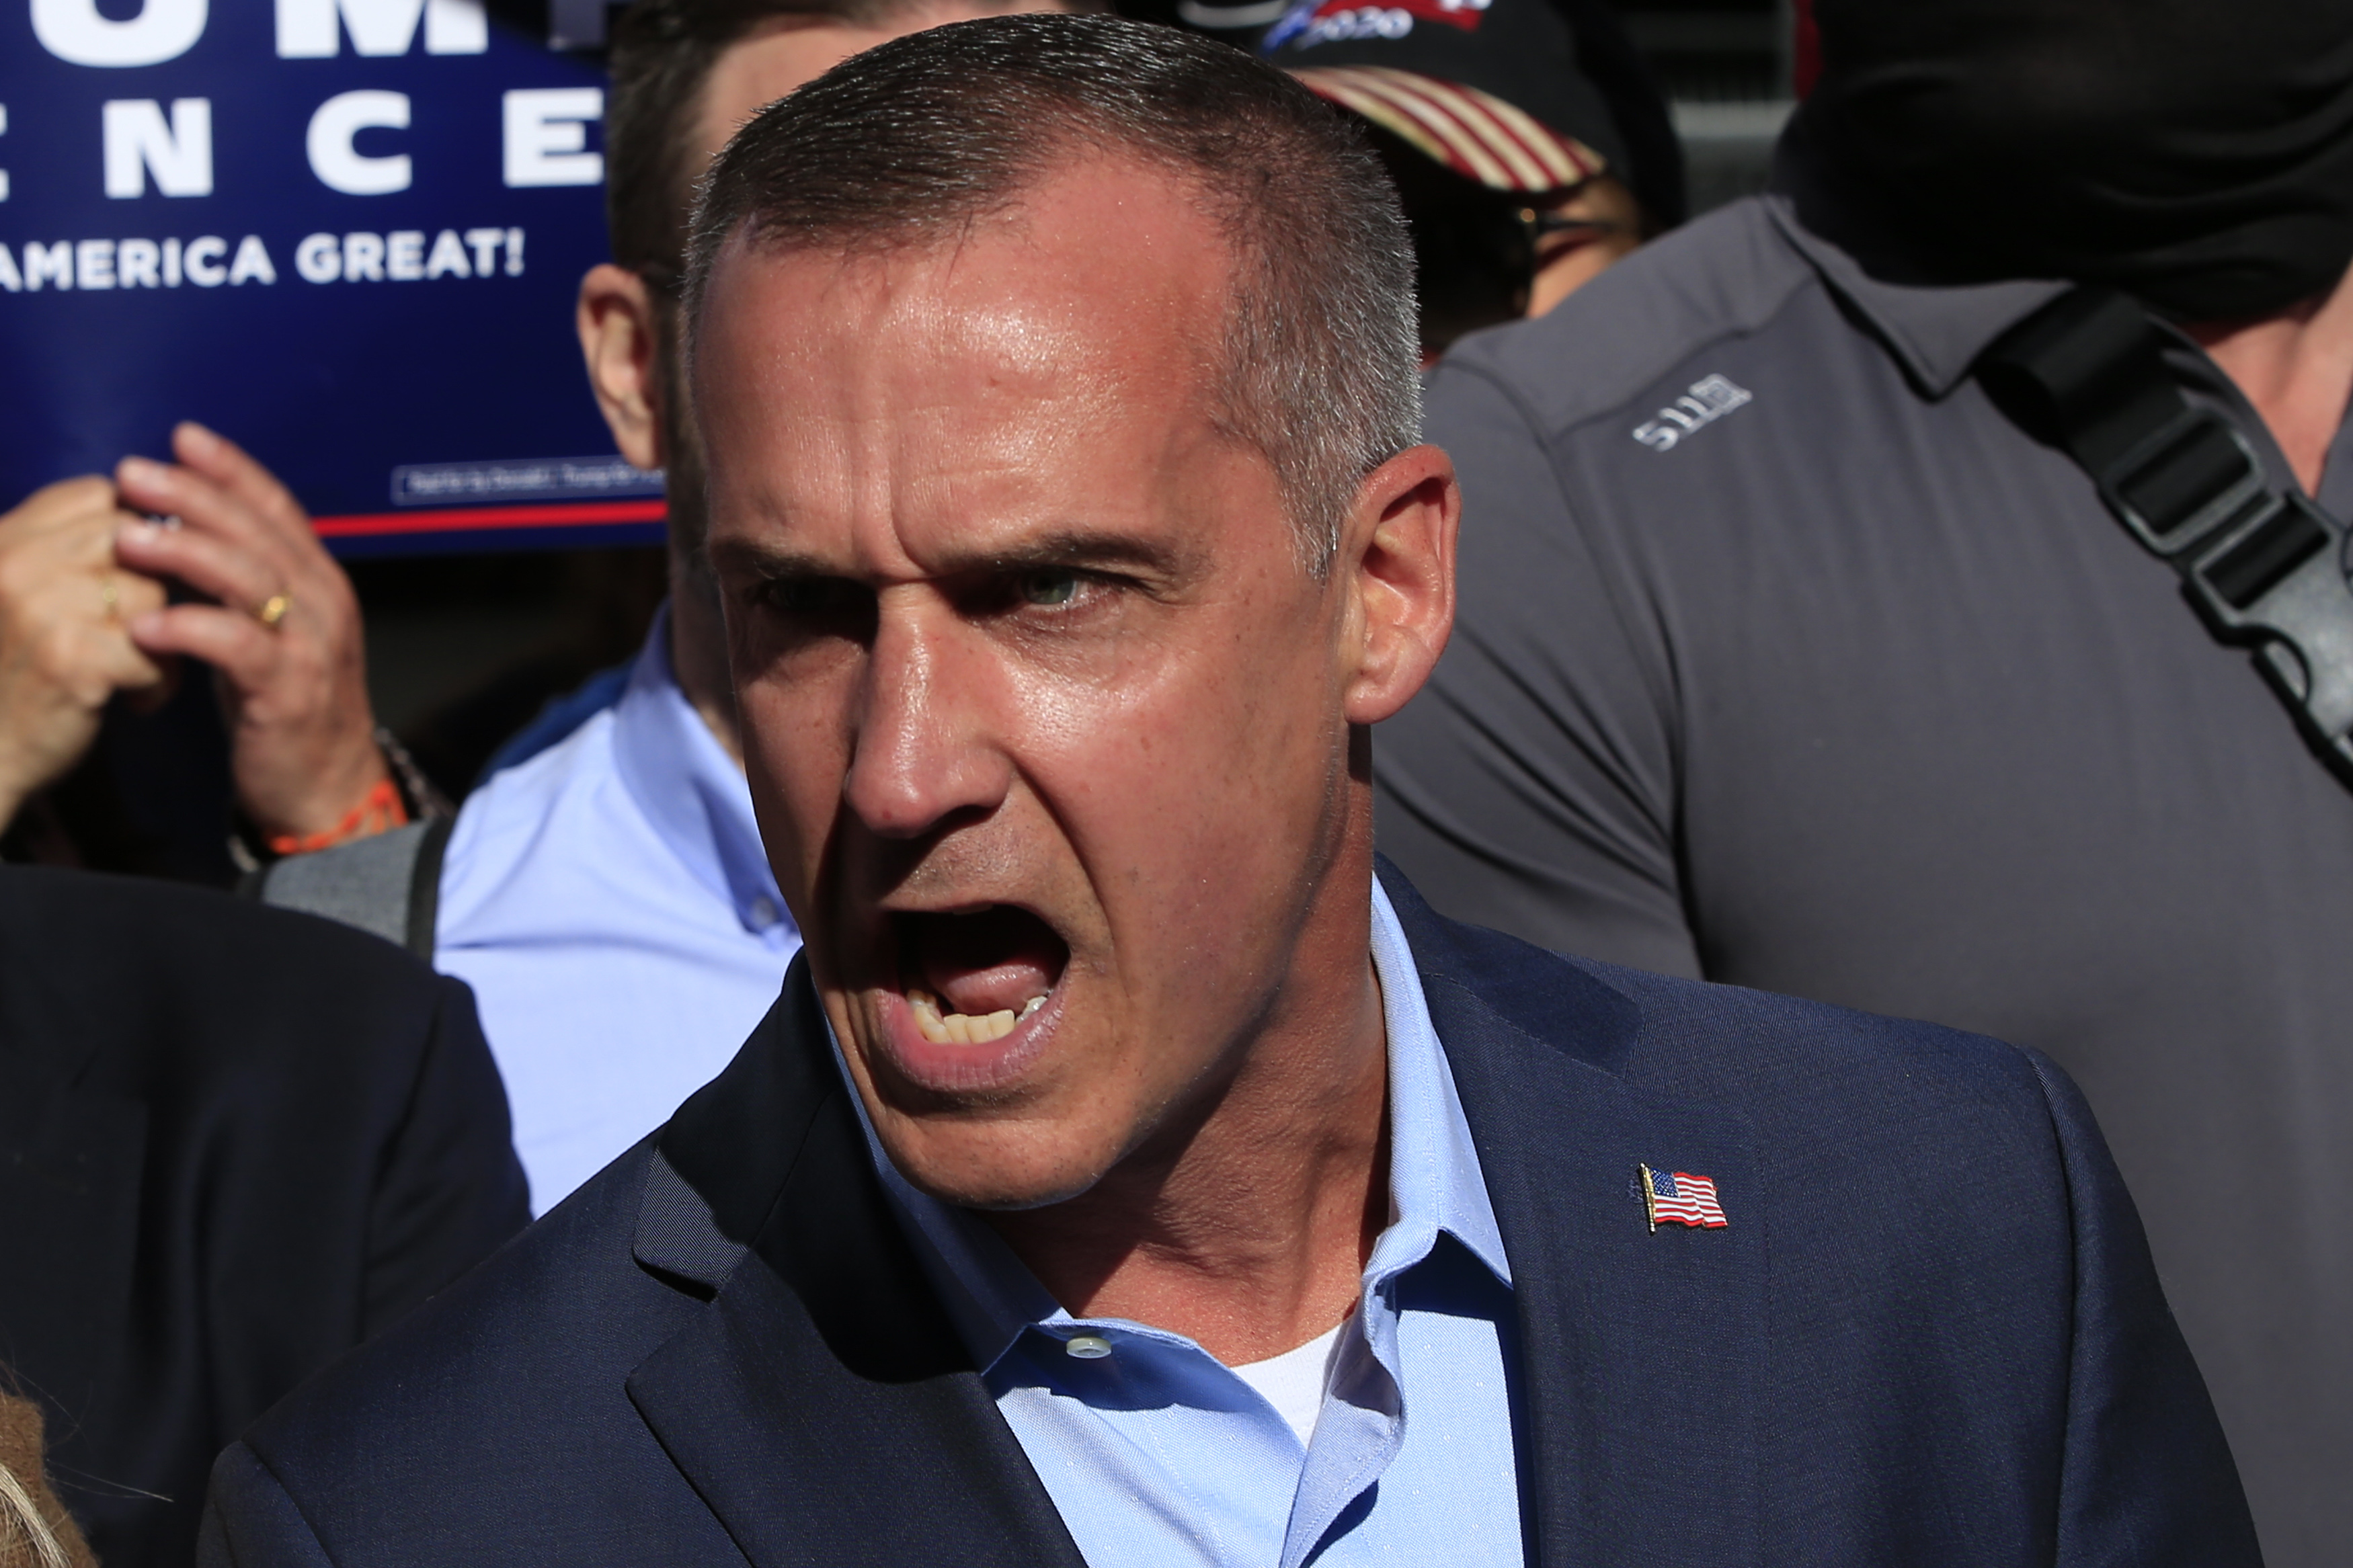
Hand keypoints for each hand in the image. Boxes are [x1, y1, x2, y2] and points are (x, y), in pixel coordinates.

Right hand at [0, 478, 169, 829]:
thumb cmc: (19, 670)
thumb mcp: (26, 592)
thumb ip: (69, 549)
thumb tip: (159, 518)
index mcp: (4, 538)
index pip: (98, 494)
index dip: (137, 533)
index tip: (137, 577)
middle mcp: (14, 562)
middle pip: (136, 538)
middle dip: (155, 584)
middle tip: (146, 630)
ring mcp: (39, 607)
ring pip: (153, 594)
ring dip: (163, 639)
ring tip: (133, 671)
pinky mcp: (70, 658)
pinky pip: (158, 651)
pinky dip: (160, 683)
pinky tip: (133, 702)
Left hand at [113, 423, 392, 842]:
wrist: (328, 787)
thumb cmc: (284, 706)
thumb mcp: (269, 630)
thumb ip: (241, 583)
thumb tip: (184, 529)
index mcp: (320, 582)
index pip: (278, 508)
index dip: (232, 469)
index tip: (182, 437)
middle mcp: (324, 604)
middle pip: (258, 533)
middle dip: (194, 497)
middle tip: (132, 474)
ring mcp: (312, 647)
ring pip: (251, 579)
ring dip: (185, 553)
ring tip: (127, 540)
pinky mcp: (289, 692)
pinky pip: (238, 648)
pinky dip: (190, 631)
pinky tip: (145, 627)